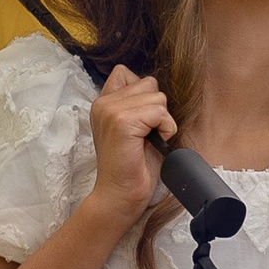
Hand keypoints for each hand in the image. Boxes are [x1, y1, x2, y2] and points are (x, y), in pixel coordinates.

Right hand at [87, 62, 174, 218]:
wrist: (120, 196)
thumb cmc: (132, 167)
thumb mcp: (134, 128)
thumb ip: (136, 104)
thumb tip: (155, 88)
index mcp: (103, 103)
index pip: (126, 72)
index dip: (143, 94)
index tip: (140, 122)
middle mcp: (103, 103)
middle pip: (149, 83)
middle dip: (156, 108)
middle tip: (145, 135)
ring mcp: (111, 111)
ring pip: (157, 96)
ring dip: (162, 120)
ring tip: (147, 141)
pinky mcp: (122, 122)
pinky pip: (160, 112)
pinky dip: (165, 129)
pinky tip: (152, 144)